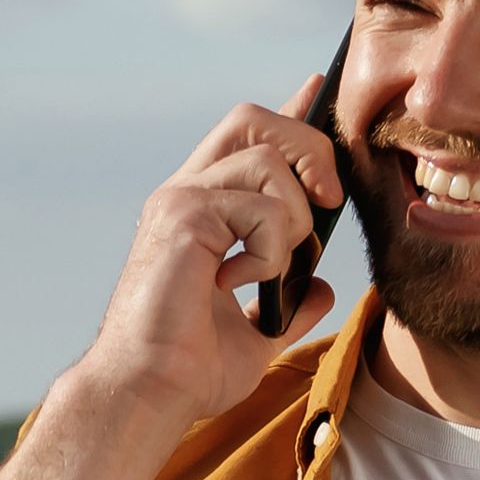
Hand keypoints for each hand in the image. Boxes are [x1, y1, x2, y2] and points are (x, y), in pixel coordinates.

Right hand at [70, 75, 346, 431]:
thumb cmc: (190, 371)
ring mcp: (180, 200)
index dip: (290, 110)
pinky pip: (261, 209)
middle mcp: (186, 193)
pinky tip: (240, 285)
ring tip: (268, 272)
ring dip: (293, 222)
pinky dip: (270, 251)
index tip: (317, 86)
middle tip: (328, 204)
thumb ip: (290, 305)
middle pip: (255, 121)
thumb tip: (321, 289)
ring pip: (269, 163)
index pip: (248, 139)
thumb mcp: (258, 334)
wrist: (151, 393)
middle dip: (309, 148)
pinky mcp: (181, 216)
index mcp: (202, 211)